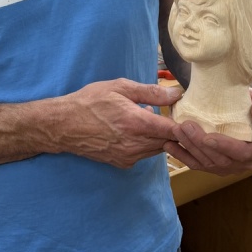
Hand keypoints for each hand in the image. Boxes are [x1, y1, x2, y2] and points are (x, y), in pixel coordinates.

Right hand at [60, 79, 182, 167]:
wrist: (65, 125)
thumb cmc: (91, 101)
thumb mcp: (120, 88)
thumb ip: (150, 92)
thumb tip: (176, 94)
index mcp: (136, 123)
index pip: (173, 130)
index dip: (183, 124)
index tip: (187, 116)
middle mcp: (135, 145)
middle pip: (168, 142)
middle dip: (171, 130)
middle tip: (167, 113)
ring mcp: (128, 157)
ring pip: (157, 149)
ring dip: (158, 136)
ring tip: (146, 119)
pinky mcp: (122, 163)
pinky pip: (144, 154)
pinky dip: (145, 143)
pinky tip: (134, 130)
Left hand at [163, 88, 251, 175]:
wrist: (239, 105)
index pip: (244, 152)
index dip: (226, 147)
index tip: (209, 137)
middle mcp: (246, 161)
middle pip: (222, 159)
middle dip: (200, 145)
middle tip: (184, 127)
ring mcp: (229, 166)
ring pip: (207, 162)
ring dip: (189, 148)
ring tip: (176, 131)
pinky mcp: (214, 165)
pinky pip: (197, 164)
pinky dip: (182, 155)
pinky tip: (170, 145)